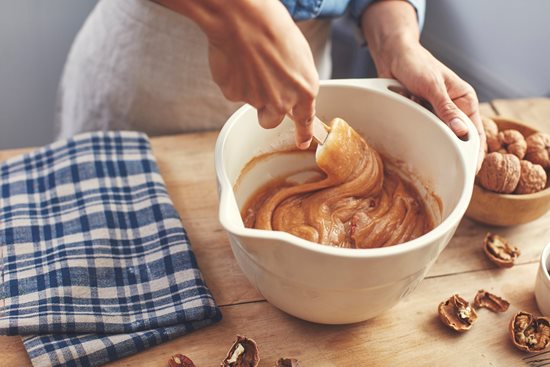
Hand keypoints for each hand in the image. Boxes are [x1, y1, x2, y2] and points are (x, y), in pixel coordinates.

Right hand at [156, 0, 319, 148]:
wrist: (242, 19)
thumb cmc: (272, 27)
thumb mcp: (297, 54)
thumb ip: (295, 79)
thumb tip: (289, 86)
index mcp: (304, 89)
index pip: (306, 119)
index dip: (303, 133)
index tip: (302, 142)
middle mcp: (283, 101)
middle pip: (272, 119)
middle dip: (267, 109)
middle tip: (261, 86)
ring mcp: (257, 101)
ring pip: (252, 102)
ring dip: (250, 89)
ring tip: (248, 61)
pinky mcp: (235, 95)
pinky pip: (234, 91)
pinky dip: (234, 79)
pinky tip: (236, 60)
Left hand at [376, 41, 485, 169]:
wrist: (393, 55)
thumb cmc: (417, 64)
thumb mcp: (432, 86)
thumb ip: (446, 109)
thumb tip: (461, 132)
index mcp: (464, 100)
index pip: (475, 132)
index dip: (474, 153)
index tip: (469, 170)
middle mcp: (453, 108)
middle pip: (454, 137)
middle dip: (445, 145)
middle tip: (439, 160)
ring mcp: (435, 113)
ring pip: (434, 134)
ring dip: (424, 129)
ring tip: (414, 110)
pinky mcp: (420, 114)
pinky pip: (418, 127)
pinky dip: (412, 123)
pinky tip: (406, 106)